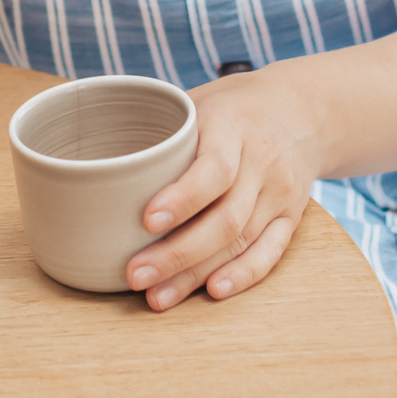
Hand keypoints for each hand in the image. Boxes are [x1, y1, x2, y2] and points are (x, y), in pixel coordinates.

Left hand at [126, 67, 322, 310]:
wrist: (303, 110)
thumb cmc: (233, 107)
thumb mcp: (199, 100)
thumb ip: (159, 129)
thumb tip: (93, 158)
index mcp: (234, 127)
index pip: (213, 168)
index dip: (181, 198)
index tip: (146, 221)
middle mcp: (263, 161)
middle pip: (225, 218)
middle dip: (178, 253)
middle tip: (135, 275)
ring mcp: (281, 193)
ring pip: (242, 242)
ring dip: (197, 274)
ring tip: (157, 296)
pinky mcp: (291, 217)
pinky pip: (269, 253)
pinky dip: (242, 276)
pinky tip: (211, 291)